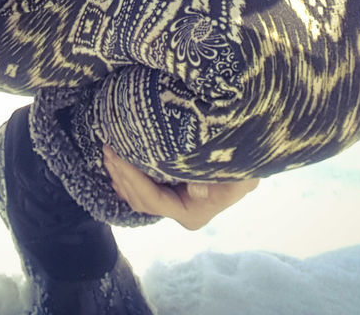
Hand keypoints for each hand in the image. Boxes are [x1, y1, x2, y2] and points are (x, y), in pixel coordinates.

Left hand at [103, 144, 257, 230]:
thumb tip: (195, 185)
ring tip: (107, 151)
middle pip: (141, 200)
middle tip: (106, 148)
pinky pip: (143, 187)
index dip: (132, 178)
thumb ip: (218, 179)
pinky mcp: (172, 189)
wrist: (252, 146)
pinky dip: (128, 174)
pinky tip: (117, 160)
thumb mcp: (239, 172)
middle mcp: (181, 212)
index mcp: (192, 212)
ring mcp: (175, 203)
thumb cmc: (246, 157)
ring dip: (121, 175)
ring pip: (139, 196)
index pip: (153, 199)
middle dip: (121, 175)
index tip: (116, 155)